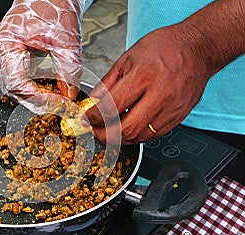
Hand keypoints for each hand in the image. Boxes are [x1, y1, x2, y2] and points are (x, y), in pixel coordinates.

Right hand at [0, 0, 84, 108]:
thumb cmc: (52, 6)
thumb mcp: (66, 39)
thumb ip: (69, 70)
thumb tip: (69, 94)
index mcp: (6, 45)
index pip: (17, 85)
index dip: (38, 98)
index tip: (58, 103)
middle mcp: (0, 54)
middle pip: (14, 91)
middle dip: (39, 101)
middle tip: (61, 105)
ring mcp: (4, 58)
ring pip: (17, 90)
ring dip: (37, 97)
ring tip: (58, 97)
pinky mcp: (12, 61)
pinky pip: (20, 83)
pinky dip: (35, 89)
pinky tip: (50, 89)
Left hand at [84, 25, 211, 144]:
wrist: (197, 49)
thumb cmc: (163, 48)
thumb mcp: (127, 58)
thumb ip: (107, 83)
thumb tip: (92, 102)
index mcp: (143, 76)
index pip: (112, 106)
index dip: (94, 117)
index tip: (85, 119)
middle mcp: (160, 95)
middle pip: (127, 128)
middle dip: (105, 135)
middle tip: (95, 131)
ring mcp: (171, 109)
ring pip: (140, 136)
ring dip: (120, 138)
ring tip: (110, 131)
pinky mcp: (178, 117)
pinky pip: (153, 135)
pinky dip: (137, 136)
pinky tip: (128, 129)